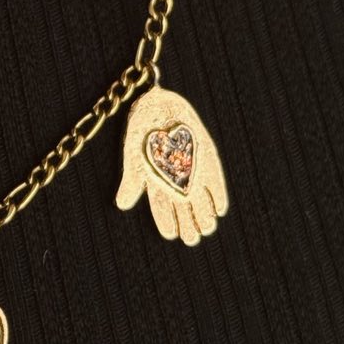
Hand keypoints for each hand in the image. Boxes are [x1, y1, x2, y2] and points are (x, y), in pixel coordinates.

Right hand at [115, 83, 227, 244]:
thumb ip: (131, 183)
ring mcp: (192, 170)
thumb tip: (122, 206)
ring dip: (204, 214)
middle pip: (182, 207)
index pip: (161, 208)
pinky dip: (218, 195)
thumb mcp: (133, 158)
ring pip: (199, 199)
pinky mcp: (207, 160)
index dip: (166, 223)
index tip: (172, 235)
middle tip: (192, 238)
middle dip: (187, 223)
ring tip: (207, 227)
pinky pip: (214, 182)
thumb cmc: (143, 131)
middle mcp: (174, 179)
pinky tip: (221, 209)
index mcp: (155, 182)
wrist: (160, 105)